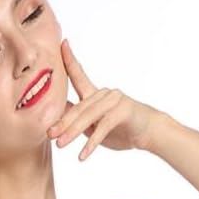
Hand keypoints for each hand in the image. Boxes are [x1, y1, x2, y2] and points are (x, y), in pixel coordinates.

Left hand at [47, 38, 157, 159]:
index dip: (69, 59)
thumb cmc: (121, 129)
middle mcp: (103, 94)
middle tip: (49, 134)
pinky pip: (103, 127)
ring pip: (88, 116)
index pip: (78, 75)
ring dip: (73, 132)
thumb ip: (77, 118)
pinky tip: (83, 155)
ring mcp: (114, 100)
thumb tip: (53, 117)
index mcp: (95, 94)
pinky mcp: (123, 111)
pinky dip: (92, 142)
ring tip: (61, 145)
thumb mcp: (93, 126)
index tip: (62, 43)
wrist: (150, 134)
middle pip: (78, 106)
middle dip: (62, 121)